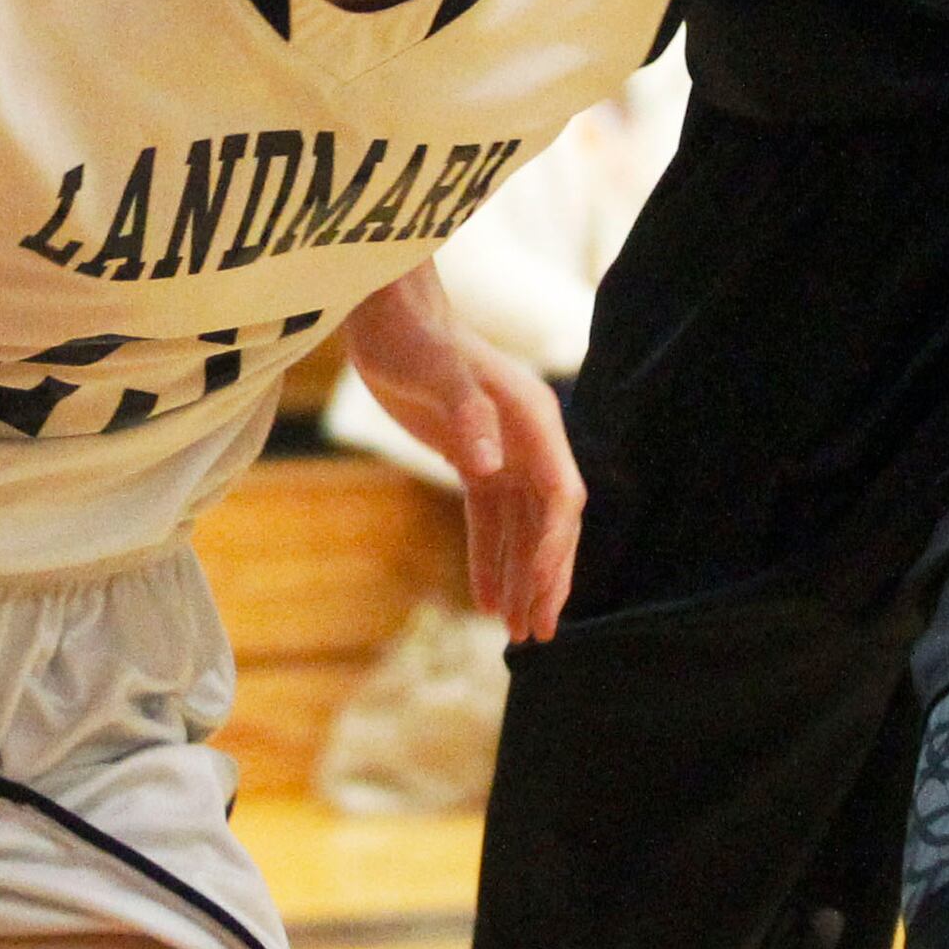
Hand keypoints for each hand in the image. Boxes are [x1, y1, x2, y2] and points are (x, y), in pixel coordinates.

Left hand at [343, 280, 583, 640]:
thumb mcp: (437, 371)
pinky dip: (489, 559)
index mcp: (535, 421)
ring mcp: (502, 452)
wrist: (388, 314)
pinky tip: (487, 599)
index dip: (553, 548)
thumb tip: (490, 468)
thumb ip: (467, 415)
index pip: (560, 497)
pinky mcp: (472, 458)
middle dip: (547, 579)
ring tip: (516, 633)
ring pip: (521, 529)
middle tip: (541, 634)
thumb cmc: (414, 336)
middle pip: (549, 523)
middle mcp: (529, 441)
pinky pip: (489, 520)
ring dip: (520, 578)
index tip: (539, 593)